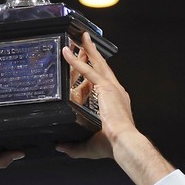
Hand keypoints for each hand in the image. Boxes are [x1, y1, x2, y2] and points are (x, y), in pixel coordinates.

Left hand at [56, 32, 135, 159]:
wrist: (123, 143)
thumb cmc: (113, 146)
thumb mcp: (89, 145)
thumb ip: (73, 146)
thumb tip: (60, 146)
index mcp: (114, 104)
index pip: (99, 84)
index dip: (90, 74)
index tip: (84, 66)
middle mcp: (115, 92)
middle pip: (101, 68)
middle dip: (92, 54)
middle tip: (84, 42)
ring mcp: (111, 88)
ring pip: (97, 63)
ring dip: (87, 50)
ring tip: (80, 37)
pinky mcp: (105, 87)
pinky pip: (87, 70)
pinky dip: (77, 60)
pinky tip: (67, 52)